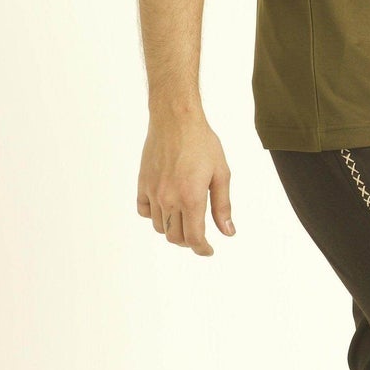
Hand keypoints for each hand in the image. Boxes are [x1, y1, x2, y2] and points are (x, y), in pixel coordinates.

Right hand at [137, 109, 233, 254]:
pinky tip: (165, 208)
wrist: (175, 119)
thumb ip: (223, 206)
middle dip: (189, 241)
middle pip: (175, 237)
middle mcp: (169, 199)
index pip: (194, 238)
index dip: (202, 249)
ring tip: (184, 220)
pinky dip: (154, 216)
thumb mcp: (221, 174)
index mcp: (191, 198)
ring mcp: (153, 192)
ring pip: (159, 227)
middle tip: (200, 235)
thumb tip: (227, 232)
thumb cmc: (202, 143)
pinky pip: (144, 211)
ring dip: (172, 229)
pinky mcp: (142, 183)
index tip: (208, 250)